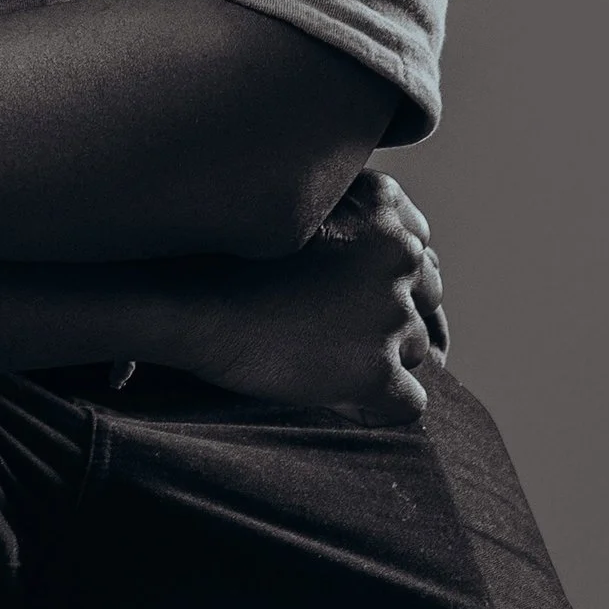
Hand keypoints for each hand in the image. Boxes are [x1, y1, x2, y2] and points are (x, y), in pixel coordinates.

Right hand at [174, 170, 447, 422]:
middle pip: (423, 298)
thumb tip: (387, 235)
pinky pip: (408, 403)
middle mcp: (399, 253)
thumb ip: (346, 209)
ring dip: (378, 357)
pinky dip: (378, 405)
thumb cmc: (224, 248)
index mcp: (384, 205)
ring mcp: (390, 314)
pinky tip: (342, 398)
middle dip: (386, 316)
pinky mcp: (376, 371)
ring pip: (415, 349)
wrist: (184, 297)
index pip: (416, 248)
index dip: (383, 276)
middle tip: (333, 329)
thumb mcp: (295, 203)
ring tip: (324, 359)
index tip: (347, 292)